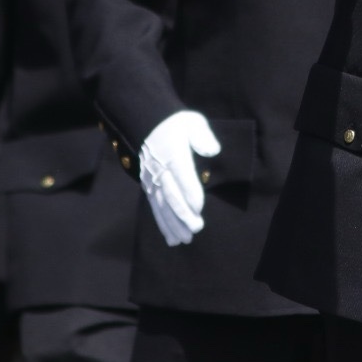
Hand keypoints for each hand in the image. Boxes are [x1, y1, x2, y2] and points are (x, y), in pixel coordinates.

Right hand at [140, 111, 221, 246]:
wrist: (148, 123)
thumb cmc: (176, 124)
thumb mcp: (192, 122)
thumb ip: (202, 136)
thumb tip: (213, 150)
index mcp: (173, 154)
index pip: (182, 176)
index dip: (190, 193)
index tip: (199, 208)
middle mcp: (160, 169)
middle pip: (170, 195)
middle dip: (182, 214)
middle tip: (196, 229)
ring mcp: (152, 180)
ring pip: (161, 206)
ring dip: (173, 224)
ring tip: (185, 239)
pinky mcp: (148, 186)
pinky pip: (155, 207)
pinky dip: (163, 223)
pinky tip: (171, 238)